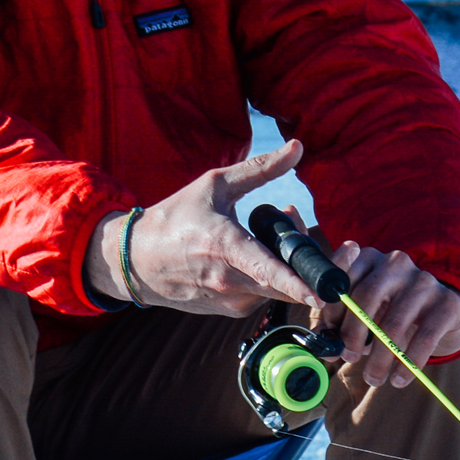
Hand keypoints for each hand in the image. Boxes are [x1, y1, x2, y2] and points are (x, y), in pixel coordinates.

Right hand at [85, 140, 315, 314]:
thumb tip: (298, 147)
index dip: (299, 284)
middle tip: (312, 227)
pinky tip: (259, 251)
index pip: (269, 272)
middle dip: (310, 262)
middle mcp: (229, 281)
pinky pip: (263, 296)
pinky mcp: (229, 312)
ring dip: (289, 265)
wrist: (136, 260)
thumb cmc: (175, 217)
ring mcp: (229, 302)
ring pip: (277, 289)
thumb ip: (260, 169)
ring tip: (274, 231)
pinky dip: (271, 276)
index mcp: (225, 247)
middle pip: (286, 285)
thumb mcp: (215, 184)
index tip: (324, 295)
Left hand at [322, 238, 459, 388]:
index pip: (342, 277)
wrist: (442, 317)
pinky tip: (400, 379)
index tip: (328, 335)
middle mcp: (396, 263)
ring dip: (379, 358)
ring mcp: (424, 281)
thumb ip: (340, 328)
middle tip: (349, 359)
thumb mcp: (364, 317)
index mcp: (369, 259)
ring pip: (394, 323)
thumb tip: (325, 349)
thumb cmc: (392, 315)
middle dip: (353, 334)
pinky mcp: (447, 303)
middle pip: (366, 297)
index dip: (331, 308)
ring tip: (373, 379)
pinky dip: (408, 363)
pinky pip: (424, 337)